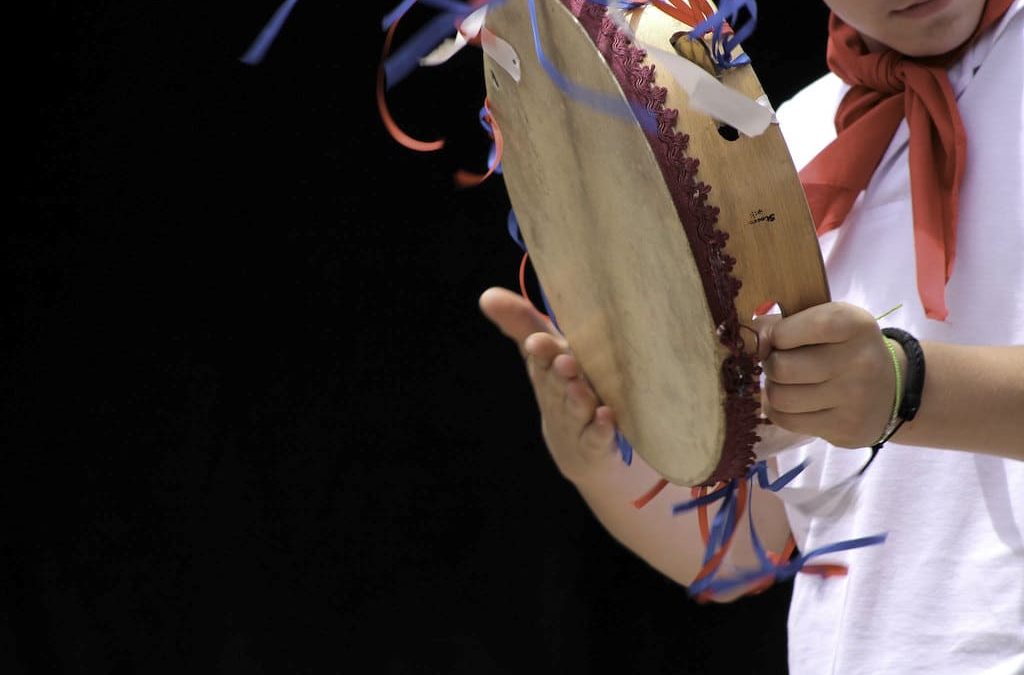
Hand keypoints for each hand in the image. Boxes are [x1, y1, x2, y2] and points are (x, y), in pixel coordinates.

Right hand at [478, 287, 620, 484]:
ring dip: (577, 399)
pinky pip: (597, 436)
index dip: (540, 351)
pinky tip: (607, 417)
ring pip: (576, 409)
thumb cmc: (562, 388)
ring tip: (580, 388)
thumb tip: (486, 296)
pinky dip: (601, 428)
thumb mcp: (543, 355)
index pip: (540, 358)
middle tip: (565, 361)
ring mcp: (577, 421)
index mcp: (547, 371)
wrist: (577, 449)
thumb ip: (521, 323)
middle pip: (557, 384)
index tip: (537, 341)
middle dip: (559, 373)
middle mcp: (560, 396)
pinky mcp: (596, 443)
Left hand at [755, 302, 897, 448]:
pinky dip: (779, 410)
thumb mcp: (832, 323)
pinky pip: (787, 420)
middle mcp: (859, 362)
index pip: (792, 330)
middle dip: (771, 364)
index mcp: (854, 325)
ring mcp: (853, 399)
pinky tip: (793, 402)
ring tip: (788, 382)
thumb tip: (755, 333)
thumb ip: (791, 323)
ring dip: (774, 389)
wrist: (894, 390)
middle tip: (781, 362)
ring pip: (780, 397)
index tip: (778, 338)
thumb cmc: (849, 349)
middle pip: (781, 367)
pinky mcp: (844, 428)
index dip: (775, 335)